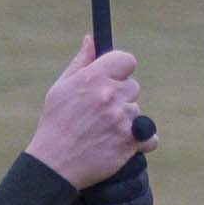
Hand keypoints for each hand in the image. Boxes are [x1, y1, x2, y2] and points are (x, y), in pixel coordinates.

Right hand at [20, 42, 146, 176]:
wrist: (54, 166)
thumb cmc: (54, 125)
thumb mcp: (60, 88)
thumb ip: (80, 62)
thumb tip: (91, 38)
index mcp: (93, 78)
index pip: (127, 60)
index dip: (122, 69)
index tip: (115, 79)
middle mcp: (110, 95)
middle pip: (133, 88)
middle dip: (121, 98)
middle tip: (102, 112)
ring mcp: (121, 119)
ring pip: (137, 112)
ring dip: (126, 121)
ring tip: (104, 132)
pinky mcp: (129, 142)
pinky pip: (150, 136)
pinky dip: (141, 141)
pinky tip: (125, 143)